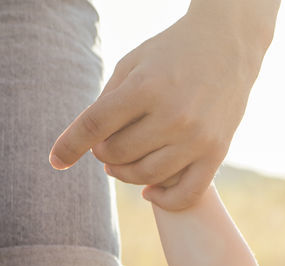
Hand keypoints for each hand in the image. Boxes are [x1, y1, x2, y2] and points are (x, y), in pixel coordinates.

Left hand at [50, 1, 275, 210]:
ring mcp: (197, 138)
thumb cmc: (171, 53)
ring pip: (145, 176)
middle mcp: (173, 116)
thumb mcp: (133, 64)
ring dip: (125, 174)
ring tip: (122, 164)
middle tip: (105, 146)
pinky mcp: (217, 153)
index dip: (69, 146)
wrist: (228, 47)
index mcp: (146, 87)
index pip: (95, 125)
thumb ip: (108, 101)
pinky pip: (185, 193)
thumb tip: (89, 144)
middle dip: (102, 153)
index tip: (56, 161)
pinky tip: (150, 192)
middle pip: (117, 154)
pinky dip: (163, 200)